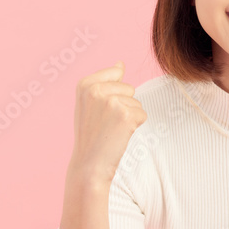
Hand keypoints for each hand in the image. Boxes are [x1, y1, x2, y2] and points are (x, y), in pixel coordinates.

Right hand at [68, 61, 146, 183]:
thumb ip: (106, 81)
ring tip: (111, 130)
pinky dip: (135, 126)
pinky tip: (119, 135)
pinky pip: (143, 114)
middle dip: (123, 105)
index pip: (116, 72)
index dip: (113, 94)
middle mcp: (97, 89)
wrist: (89, 165)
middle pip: (129, 87)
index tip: (99, 111)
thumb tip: (120, 63)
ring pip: (136, 101)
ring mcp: (112, 101)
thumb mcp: (91, 103)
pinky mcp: (127, 115)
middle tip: (106, 124)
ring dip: (128, 117)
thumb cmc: (91, 135)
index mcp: (85, 83)